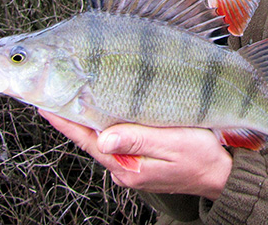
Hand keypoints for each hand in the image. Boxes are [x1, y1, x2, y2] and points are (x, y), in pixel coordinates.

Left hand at [39, 111, 232, 199]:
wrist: (222, 175)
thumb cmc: (202, 158)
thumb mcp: (174, 144)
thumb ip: (140, 140)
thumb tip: (105, 139)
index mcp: (127, 165)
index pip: (88, 139)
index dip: (66, 121)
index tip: (45, 105)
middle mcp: (124, 166)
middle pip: (89, 138)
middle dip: (70, 115)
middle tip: (50, 92)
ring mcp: (131, 163)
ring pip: (101, 137)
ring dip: (86, 117)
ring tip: (70, 95)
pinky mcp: (140, 157)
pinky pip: (116, 137)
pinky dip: (104, 121)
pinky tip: (102, 108)